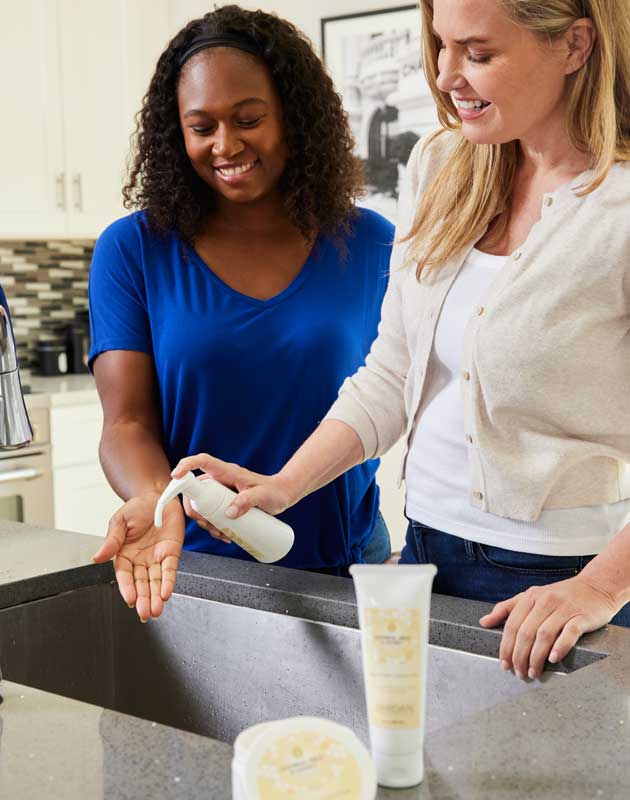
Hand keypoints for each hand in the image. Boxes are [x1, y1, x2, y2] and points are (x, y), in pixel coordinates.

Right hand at [92, 492, 184, 621]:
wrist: (158, 495)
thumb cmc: (137, 507)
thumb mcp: (120, 521)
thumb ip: (111, 541)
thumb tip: (96, 558)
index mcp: (124, 554)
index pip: (124, 575)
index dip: (127, 587)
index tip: (129, 599)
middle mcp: (140, 560)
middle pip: (140, 583)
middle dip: (143, 599)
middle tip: (145, 614)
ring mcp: (156, 558)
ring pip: (155, 581)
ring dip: (155, 596)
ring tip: (156, 611)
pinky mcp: (171, 553)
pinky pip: (170, 570)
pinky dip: (168, 582)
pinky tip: (166, 594)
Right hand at [172, 453, 296, 534]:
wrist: (283, 495)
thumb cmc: (275, 491)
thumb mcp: (263, 496)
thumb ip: (248, 501)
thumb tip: (228, 513)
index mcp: (226, 471)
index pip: (202, 461)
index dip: (186, 465)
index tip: (176, 476)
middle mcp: (220, 480)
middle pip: (195, 490)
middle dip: (195, 509)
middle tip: (207, 524)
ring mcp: (221, 493)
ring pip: (201, 505)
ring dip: (204, 521)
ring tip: (220, 533)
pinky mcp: (224, 503)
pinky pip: (210, 514)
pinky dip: (212, 526)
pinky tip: (223, 535)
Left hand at [479, 575, 617, 679]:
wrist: (596, 586)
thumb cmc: (561, 595)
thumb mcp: (531, 596)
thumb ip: (507, 608)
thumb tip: (483, 622)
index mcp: (531, 596)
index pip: (512, 624)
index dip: (506, 647)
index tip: (504, 664)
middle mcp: (545, 600)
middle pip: (526, 632)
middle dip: (520, 656)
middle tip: (519, 673)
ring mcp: (564, 608)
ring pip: (545, 634)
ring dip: (536, 657)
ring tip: (533, 672)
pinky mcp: (582, 616)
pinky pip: (569, 632)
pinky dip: (560, 646)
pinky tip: (553, 659)